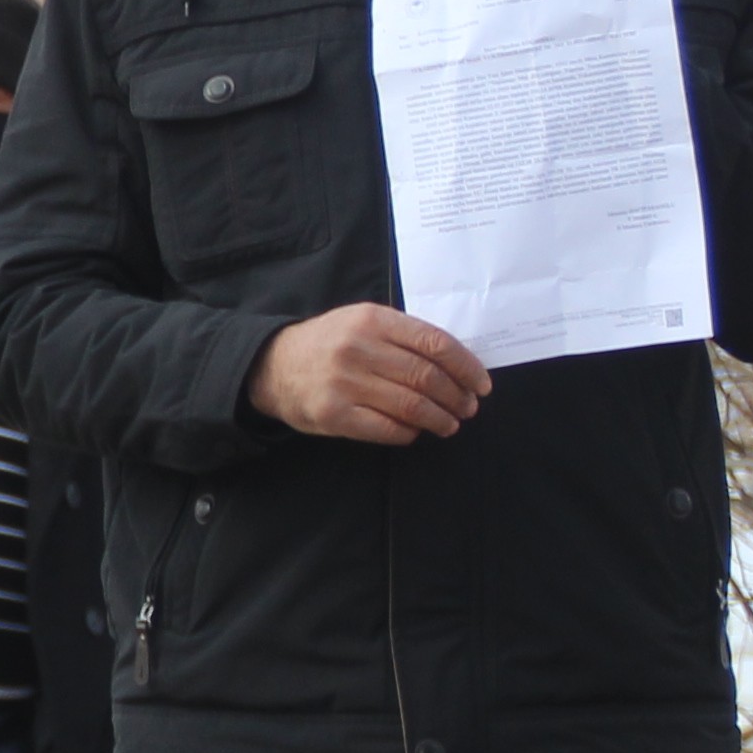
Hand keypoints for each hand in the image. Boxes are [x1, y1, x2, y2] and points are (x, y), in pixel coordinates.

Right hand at [251, 302, 488, 443]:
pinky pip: (386, 428)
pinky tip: (415, 431)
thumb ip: (403, 336)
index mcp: (372, 319)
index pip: (435, 344)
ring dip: (440, 419)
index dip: (466, 367)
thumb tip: (458, 365)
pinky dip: (409, 433)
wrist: (271, 365)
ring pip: (411, 406)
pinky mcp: (333, 414)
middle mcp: (358, 348)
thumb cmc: (328, 343)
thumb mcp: (362, 322)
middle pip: (427, 377)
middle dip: (457, 397)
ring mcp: (344, 383)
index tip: (482, 384)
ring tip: (450, 424)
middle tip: (468, 408)